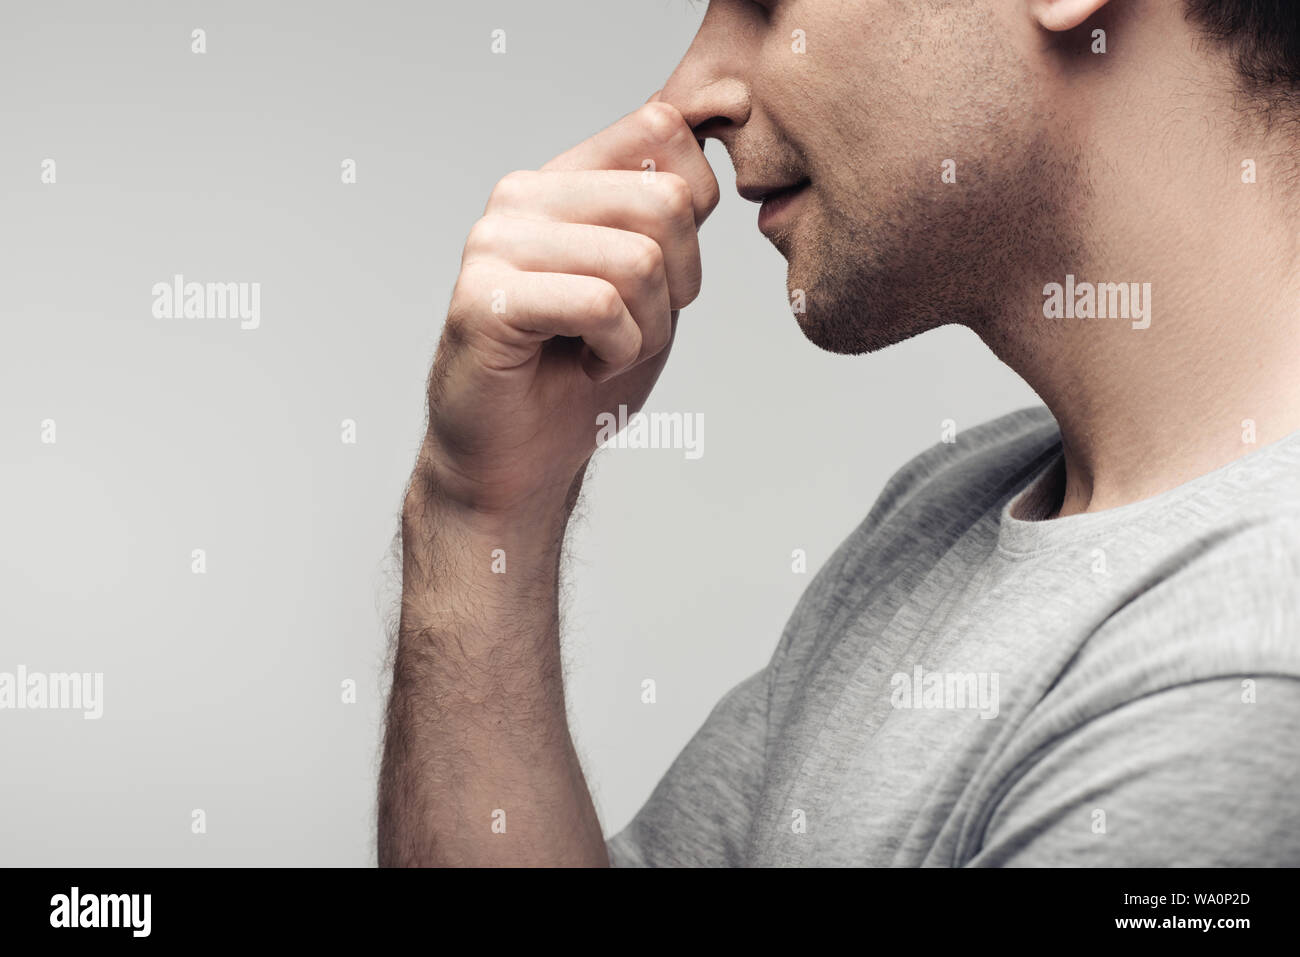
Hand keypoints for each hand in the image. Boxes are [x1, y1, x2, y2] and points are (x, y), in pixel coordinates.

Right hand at [415, 100, 719, 516]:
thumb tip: (720, 113)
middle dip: (676, 286)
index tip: (659, 278)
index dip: (694, 218)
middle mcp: (523, 195)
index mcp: (563, 178)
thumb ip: (673, 205)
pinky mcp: (484, 298)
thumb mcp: (654, 278)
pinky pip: (600, 305)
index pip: (663, 129)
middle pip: (666, 202)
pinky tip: (584, 364)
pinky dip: (617, 351)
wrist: (524, 457)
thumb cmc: (586, 371)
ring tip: (602, 350)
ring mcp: (495, 242)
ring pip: (639, 261)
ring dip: (645, 330)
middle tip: (631, 327)